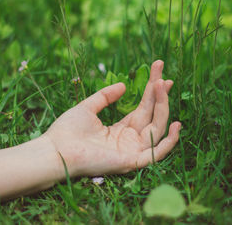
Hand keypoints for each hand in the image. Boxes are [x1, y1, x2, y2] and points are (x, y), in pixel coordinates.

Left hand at [42, 60, 180, 176]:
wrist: (55, 149)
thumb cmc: (68, 131)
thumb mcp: (88, 107)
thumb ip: (105, 96)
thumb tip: (124, 85)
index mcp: (121, 129)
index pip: (143, 108)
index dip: (152, 91)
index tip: (159, 71)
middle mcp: (129, 140)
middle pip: (152, 115)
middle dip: (159, 94)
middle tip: (164, 74)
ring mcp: (132, 151)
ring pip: (157, 129)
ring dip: (163, 108)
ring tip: (164, 86)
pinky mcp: (131, 161)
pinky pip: (156, 153)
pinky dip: (169, 142)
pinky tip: (176, 124)